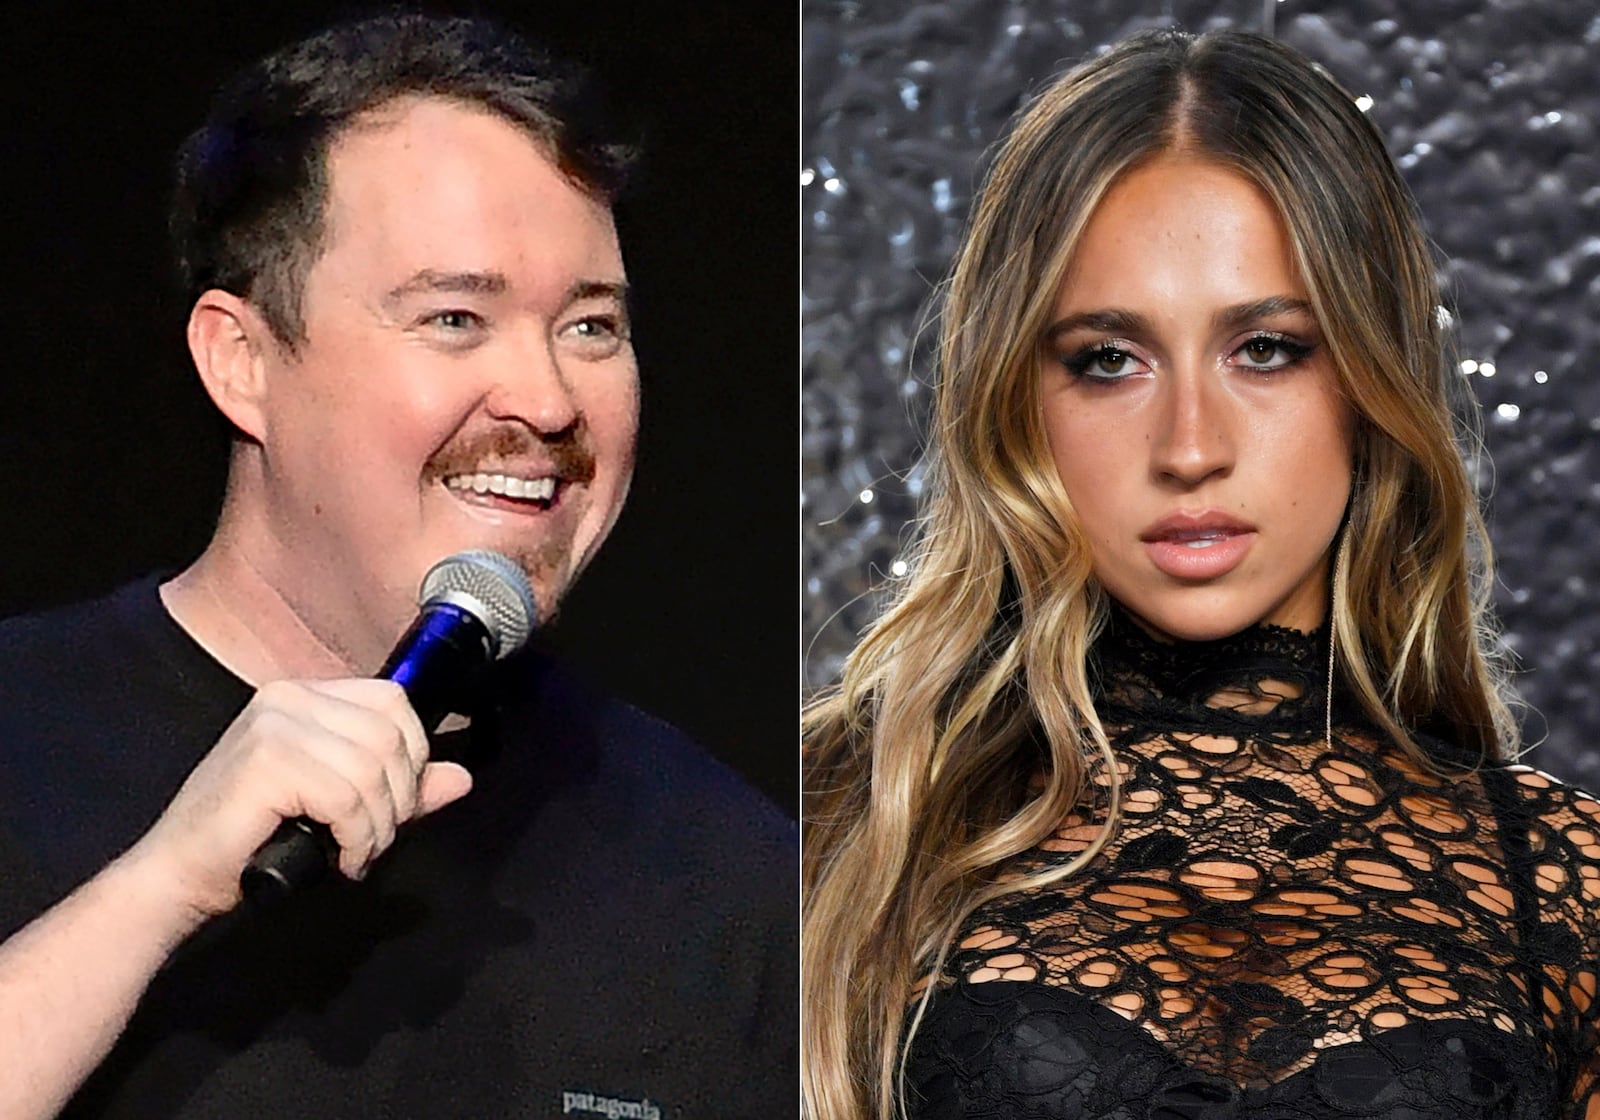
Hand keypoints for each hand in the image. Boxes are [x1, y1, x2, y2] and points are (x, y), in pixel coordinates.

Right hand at [123, 678, 470, 920]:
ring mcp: (274, 724)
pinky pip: (348, 797)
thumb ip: (398, 788)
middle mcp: (288, 697)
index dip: (412, 756)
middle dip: (398, 798)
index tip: (394, 803)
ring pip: (374, 769)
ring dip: (378, 826)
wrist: (180, 876)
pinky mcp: (267, 760)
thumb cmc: (253, 840)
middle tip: (373, 838)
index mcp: (304, 695)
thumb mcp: (340, 805)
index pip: (393, 702)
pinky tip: (340, 858)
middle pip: (391, 735)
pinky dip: (356, 837)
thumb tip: (460, 778)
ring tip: (355, 852)